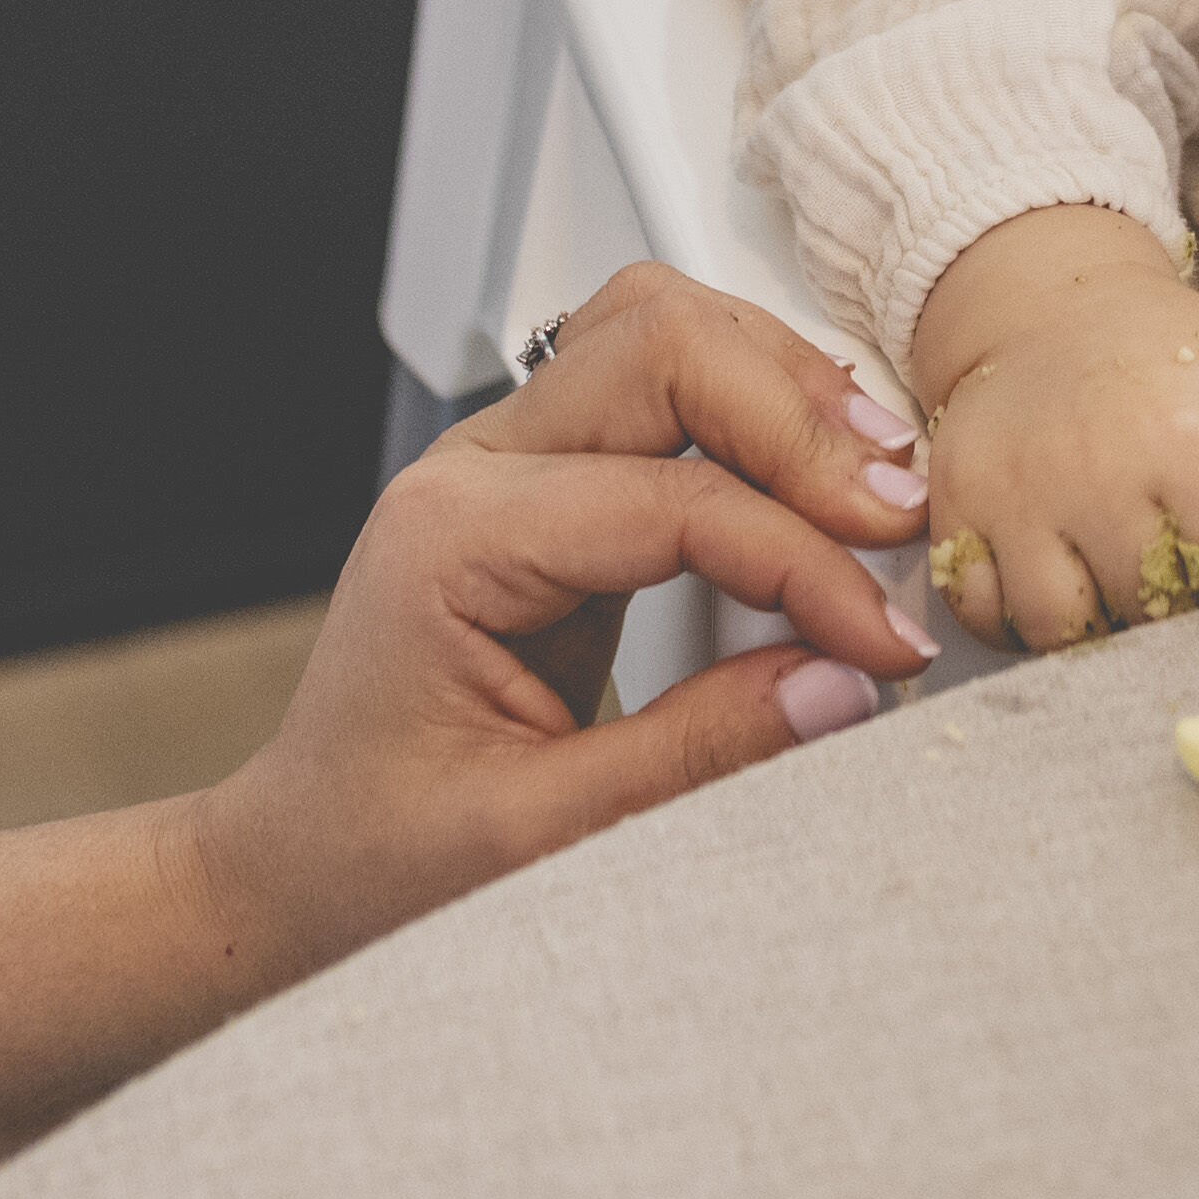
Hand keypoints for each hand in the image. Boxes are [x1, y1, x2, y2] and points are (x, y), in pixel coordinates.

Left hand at [180, 265, 934, 996]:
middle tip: (898, 525)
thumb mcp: (534, 838)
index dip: (803, 560)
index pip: (673, 499)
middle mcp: (475, 472)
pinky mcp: (555, 486)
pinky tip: (819, 486)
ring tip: (875, 488)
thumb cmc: (375, 854)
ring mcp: (511, 463)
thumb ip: (692, 758)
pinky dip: (759, 420)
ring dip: (785, 396)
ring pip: (668, 333)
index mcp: (451, 542)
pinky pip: (670, 395)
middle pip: (664, 345)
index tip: (882, 640)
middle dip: (802, 425)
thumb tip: (839, 686)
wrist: (301, 864)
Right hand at [907, 206, 1198, 650]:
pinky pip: (985, 617)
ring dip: (1099, 623)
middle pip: (1154, 610)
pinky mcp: (956, 508)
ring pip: (1064, 631)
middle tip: (1177, 564)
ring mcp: (1014, 495)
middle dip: (1178, 603)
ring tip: (1115, 577)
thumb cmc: (1167, 358)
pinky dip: (1018, 620)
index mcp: (1182, 435)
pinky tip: (1054, 577)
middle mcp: (1092, 471)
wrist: (1047, 307)